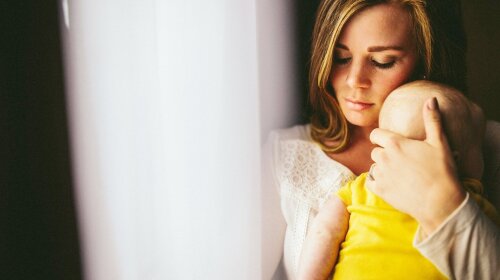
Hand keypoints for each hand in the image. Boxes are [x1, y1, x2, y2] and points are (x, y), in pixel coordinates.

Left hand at [367, 97, 465, 234]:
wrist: (441, 202)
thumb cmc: (442, 171)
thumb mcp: (440, 142)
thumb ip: (432, 120)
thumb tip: (430, 99)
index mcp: (395, 143)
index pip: (375, 134)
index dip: (381, 137)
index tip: (389, 141)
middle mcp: (384, 157)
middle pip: (375, 151)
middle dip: (384, 154)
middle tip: (401, 160)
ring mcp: (381, 175)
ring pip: (374, 167)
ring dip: (382, 168)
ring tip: (399, 173)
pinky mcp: (380, 191)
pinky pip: (370, 182)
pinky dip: (377, 182)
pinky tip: (389, 182)